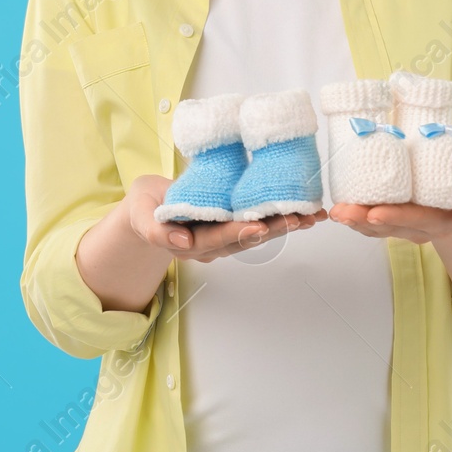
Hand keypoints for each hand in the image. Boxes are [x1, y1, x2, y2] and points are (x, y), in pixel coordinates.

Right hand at [122, 174, 326, 263]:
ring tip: (310, 216)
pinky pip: (261, 223)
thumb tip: (181, 240)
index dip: (239, 232)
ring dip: (286, 225)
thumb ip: (156, 229)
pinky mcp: (234, 225)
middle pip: (246, 239)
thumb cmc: (145, 208)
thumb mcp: (140, 216)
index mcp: (189, 243)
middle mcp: (212, 245)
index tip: (259, 226)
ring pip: (259, 234)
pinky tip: (306, 213)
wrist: (148, 206)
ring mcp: (224, 237)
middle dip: (274, 229)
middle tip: (298, 218)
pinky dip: (284, 217)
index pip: (217, 239)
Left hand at [328, 167, 451, 242]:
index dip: (394, 216)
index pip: (415, 219)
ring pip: (377, 229)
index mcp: (441, 222)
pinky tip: (341, 210)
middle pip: (390, 227)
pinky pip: (373, 226)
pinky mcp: (396, 224)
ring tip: (335, 211)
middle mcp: (420, 230)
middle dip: (363, 219)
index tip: (375, 212)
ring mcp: (406, 229)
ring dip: (354, 222)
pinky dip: (356, 220)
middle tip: (342, 211)